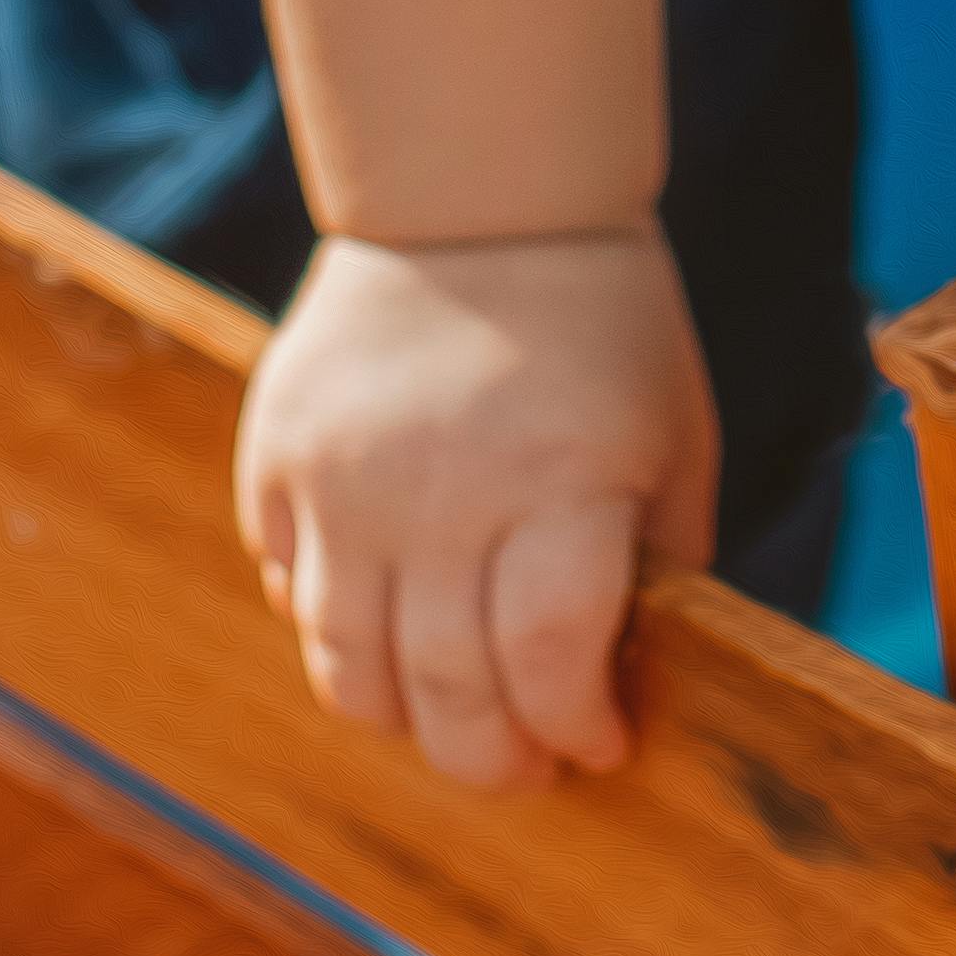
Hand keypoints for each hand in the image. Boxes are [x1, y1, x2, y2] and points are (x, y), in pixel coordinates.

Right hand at [236, 219, 717, 786]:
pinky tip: (390, 608)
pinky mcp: (280, 454)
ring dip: (405, 716)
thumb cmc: (605, 322)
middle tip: (524, 764)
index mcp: (562, 480)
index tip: (599, 743)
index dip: (576, 725)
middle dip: (494, 760)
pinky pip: (291, 590)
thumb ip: (661, 561)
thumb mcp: (675, 434)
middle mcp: (445, 491)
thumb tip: (627, 680)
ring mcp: (348, 477)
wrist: (482, 192)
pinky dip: (336, 624)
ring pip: (349, 671)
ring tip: (450, 710)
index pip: (551, 661)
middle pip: (447, 694)